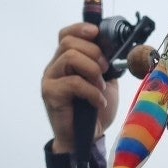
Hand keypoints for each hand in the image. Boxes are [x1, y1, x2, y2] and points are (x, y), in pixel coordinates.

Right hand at [41, 23, 119, 152]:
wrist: (87, 138)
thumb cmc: (95, 111)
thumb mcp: (105, 82)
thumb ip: (105, 64)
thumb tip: (117, 48)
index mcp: (66, 61)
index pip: (66, 34)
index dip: (80, 29)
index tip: (96, 33)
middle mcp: (55, 67)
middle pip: (69, 42)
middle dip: (93, 52)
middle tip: (105, 69)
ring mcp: (50, 79)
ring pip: (69, 57)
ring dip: (91, 70)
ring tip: (100, 86)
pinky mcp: (50, 94)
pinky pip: (72, 82)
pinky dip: (91, 91)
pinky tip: (99, 101)